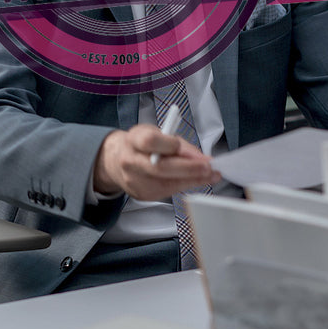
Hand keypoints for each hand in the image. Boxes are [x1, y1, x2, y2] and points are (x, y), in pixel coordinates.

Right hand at [94, 124, 219, 201]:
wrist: (117, 161)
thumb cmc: (141, 145)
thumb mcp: (157, 133)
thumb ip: (178, 144)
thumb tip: (199, 157)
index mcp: (133, 140)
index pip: (150, 142)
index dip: (170, 145)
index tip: (188, 148)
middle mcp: (130, 161)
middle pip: (160, 168)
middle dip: (188, 168)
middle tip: (208, 167)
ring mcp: (134, 181)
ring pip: (167, 184)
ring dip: (192, 180)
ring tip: (210, 175)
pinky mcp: (141, 195)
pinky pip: (167, 192)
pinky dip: (184, 185)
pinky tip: (195, 180)